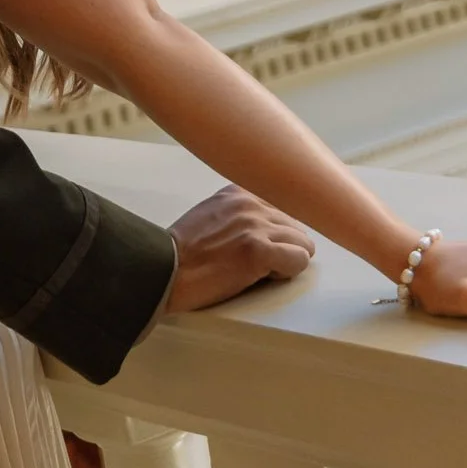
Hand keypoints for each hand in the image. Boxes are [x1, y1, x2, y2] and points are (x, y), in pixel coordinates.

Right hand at [167, 186, 315, 311]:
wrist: (163, 271)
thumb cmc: (183, 253)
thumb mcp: (212, 214)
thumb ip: (242, 212)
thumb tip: (274, 226)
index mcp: (239, 192)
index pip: (286, 207)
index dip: (275, 232)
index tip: (258, 246)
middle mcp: (250, 203)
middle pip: (298, 227)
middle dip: (282, 248)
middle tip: (253, 262)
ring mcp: (256, 226)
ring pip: (303, 245)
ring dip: (284, 261)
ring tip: (254, 269)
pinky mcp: (259, 251)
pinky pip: (299, 261)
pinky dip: (285, 273)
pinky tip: (260, 276)